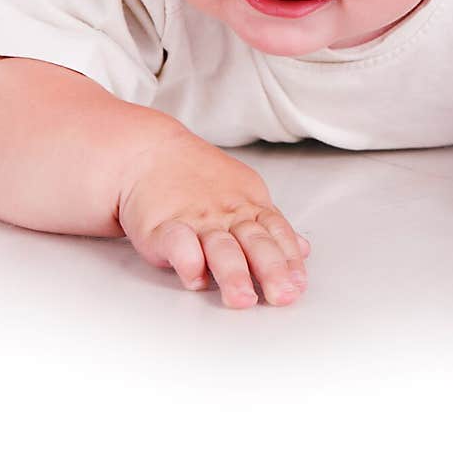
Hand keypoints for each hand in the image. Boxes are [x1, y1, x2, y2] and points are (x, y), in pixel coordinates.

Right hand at [117, 129, 309, 307]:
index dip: (289, 259)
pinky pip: (178, 243)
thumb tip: (302, 250)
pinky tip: (195, 277)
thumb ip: (270, 225)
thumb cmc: (196, 178)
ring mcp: (196, 219)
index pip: (277, 232)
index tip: (298, 285)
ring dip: (233, 274)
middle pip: (254, 242)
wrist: (150, 152)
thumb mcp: (244, 194)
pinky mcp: (163, 226)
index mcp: (248, 205)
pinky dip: (188, 260)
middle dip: (270, 270)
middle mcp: (226, 213)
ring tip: (242, 299)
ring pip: (220, 247)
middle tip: (281, 296)